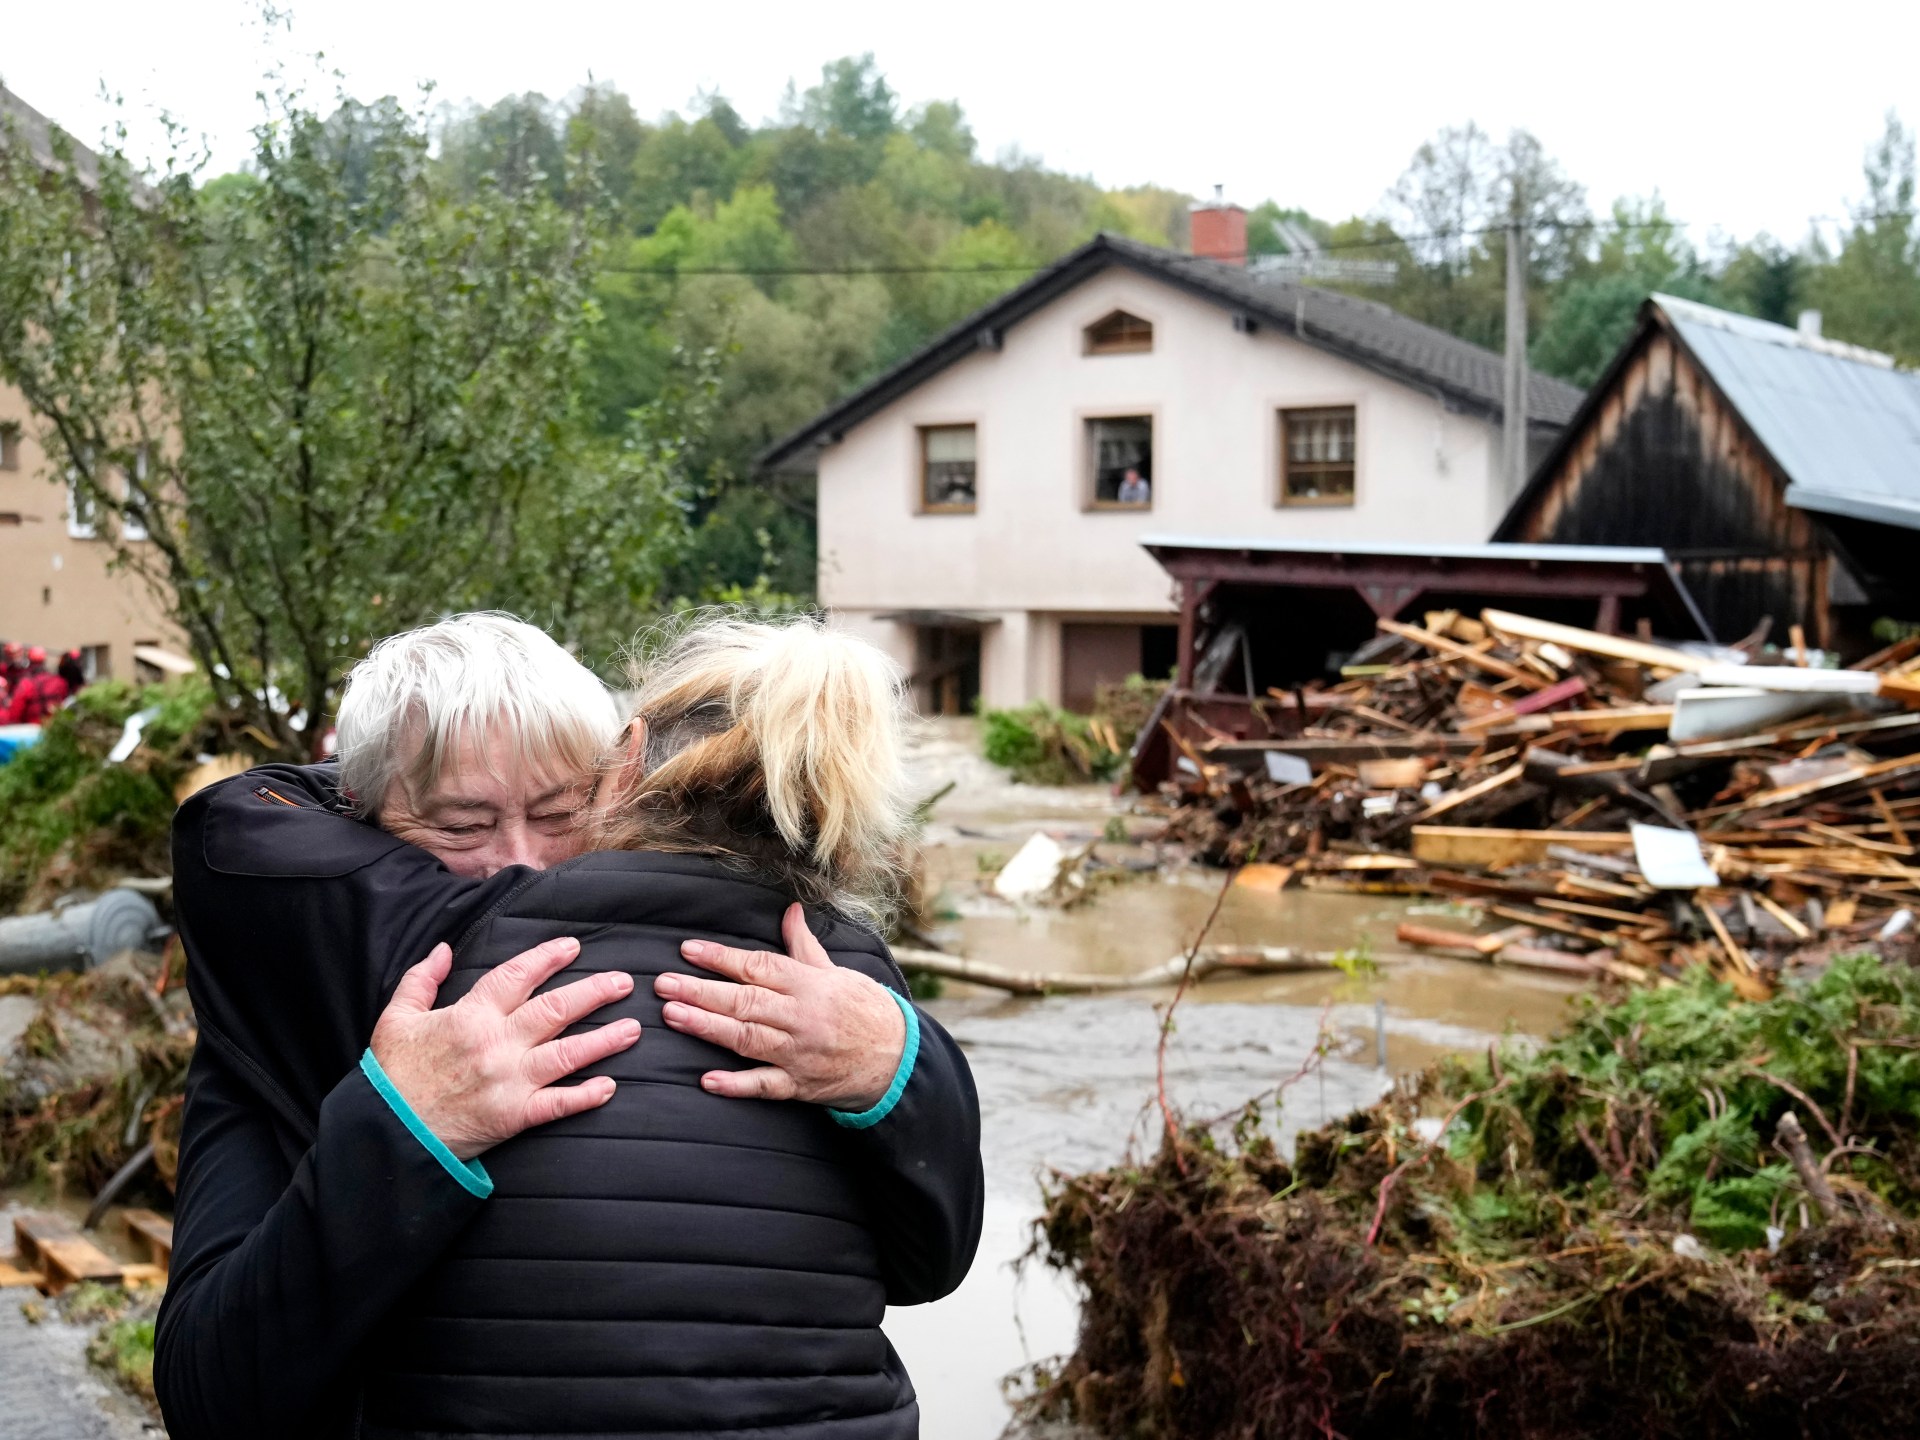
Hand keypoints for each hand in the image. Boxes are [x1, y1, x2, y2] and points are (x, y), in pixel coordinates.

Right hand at [370, 938, 639, 1159]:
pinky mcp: (513, 1117)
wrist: (385, 1135)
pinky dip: (585, 1097)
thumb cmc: (391, 1077)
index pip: (517, 976)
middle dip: (593, 992)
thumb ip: (421, 980)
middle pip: (554, 1010)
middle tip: (623, 982)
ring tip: (633, 1029)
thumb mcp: (395, 1018)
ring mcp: (508, 1081)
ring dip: (604, 1040)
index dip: (547, 958)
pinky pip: (557, 1105)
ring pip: (567, 1054)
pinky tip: (610, 1087)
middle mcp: (495, 1044)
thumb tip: (444, 949)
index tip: (573, 947)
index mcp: (469, 1016)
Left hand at [657, 903, 905, 1109]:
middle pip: (745, 1001)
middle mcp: (801, 1017)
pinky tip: (708, 1080)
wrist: (898, 1059)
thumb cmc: (864, 1009)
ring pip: (747, 1039)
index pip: (758, 966)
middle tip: (663, 984)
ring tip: (673, 1016)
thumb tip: (790, 911)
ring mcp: (799, 1053)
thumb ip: (804, 947)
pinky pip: (765, 1086)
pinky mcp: (800, 1085)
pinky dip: (736, 1084)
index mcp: (809, 985)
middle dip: (701, 991)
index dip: (721, 958)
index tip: (688, 951)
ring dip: (708, 1028)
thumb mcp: (836, 972)